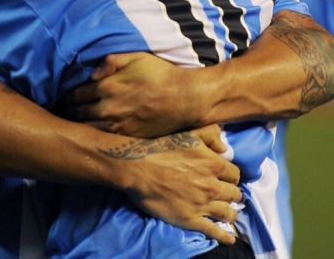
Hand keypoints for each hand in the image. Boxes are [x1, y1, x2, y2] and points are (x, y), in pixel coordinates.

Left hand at [62, 52, 194, 136]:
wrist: (184, 99)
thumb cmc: (161, 74)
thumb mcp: (136, 57)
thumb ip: (110, 61)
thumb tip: (91, 73)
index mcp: (108, 87)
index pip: (75, 94)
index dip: (64, 96)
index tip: (58, 97)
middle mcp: (109, 109)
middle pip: (76, 113)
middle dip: (65, 111)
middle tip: (57, 112)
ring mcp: (117, 126)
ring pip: (85, 129)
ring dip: (74, 126)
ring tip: (66, 125)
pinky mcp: (127, 139)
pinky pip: (101, 140)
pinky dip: (91, 137)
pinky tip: (86, 135)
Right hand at [120, 124, 240, 244]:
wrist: (140, 168)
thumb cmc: (163, 148)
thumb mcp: (190, 134)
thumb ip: (211, 135)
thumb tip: (225, 148)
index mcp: (214, 164)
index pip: (235, 175)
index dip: (231, 177)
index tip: (226, 179)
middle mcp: (212, 186)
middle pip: (234, 194)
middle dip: (232, 195)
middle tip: (227, 196)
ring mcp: (202, 204)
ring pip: (228, 213)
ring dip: (230, 214)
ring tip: (228, 214)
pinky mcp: (191, 219)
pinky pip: (213, 231)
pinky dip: (224, 237)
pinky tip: (229, 239)